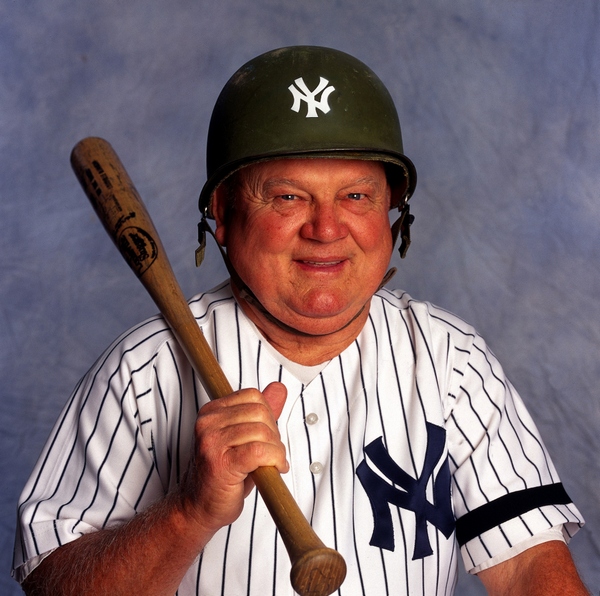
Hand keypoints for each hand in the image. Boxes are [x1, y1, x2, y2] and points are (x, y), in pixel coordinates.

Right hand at [177, 382, 288, 535]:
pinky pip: (260, 452)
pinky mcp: (221, 464)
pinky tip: (274, 469)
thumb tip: (279, 388)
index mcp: (211, 411)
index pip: (253, 396)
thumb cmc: (222, 474)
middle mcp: (208, 423)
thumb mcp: (243, 437)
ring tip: (272, 463)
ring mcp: (212, 442)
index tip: (267, 437)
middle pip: (260, 412)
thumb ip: (261, 412)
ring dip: (276, 450)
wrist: (197, 508)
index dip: (269, 416)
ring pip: (262, 432)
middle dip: (274, 434)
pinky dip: (274, 460)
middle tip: (272, 453)